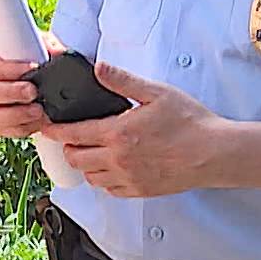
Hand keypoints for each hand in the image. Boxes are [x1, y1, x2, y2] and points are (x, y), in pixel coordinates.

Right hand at [0, 33, 61, 138]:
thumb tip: (57, 51)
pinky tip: (37, 119)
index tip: (32, 67)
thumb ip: (46, 45)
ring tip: (38, 109)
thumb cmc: (27, 64)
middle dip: (14, 92)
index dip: (12, 68)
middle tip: (33, 91)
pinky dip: (24, 126)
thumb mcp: (36, 49)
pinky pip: (7, 131)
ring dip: (20, 113)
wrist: (28, 86)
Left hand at [37, 61, 225, 197]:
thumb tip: (98, 68)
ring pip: (91, 177)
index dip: (54, 130)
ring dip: (85, 164)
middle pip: (76, 159)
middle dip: (68, 147)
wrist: (214, 153)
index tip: (46, 126)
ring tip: (92, 150)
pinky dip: (104, 179)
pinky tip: (112, 166)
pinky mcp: (140, 191)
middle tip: (72, 136)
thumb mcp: (156, 92)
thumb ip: (122, 81)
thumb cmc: (190, 122)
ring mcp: (129, 179)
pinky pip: (110, 190)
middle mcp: (119, 160)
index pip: (73, 134)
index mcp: (118, 134)